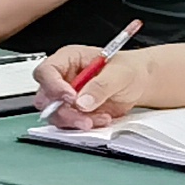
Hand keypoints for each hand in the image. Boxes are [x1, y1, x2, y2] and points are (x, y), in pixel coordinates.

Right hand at [36, 47, 160, 126]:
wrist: (139, 83)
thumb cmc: (127, 69)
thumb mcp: (119, 73)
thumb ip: (101, 86)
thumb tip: (82, 102)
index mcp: (68, 59)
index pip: (46, 72)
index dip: (54, 86)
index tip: (71, 98)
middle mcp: (62, 78)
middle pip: (45, 98)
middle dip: (65, 110)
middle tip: (85, 116)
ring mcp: (65, 97)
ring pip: (56, 114)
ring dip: (76, 120)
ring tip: (101, 117)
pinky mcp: (73, 112)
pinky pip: (69, 124)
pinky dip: (85, 125)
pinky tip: (102, 119)